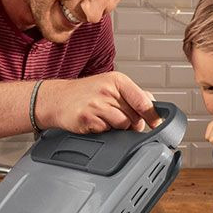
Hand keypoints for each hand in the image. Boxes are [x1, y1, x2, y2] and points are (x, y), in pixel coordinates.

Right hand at [38, 72, 161, 133]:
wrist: (56, 99)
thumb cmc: (83, 93)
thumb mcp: (109, 85)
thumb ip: (131, 94)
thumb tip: (152, 104)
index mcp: (117, 80)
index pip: (143, 101)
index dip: (153, 115)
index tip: (157, 123)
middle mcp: (108, 90)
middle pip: (135, 116)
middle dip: (132, 123)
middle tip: (119, 119)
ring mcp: (97, 104)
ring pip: (123, 125)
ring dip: (118, 128)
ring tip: (106, 121)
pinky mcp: (88, 118)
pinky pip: (108, 131)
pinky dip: (104, 131)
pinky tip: (96, 123)